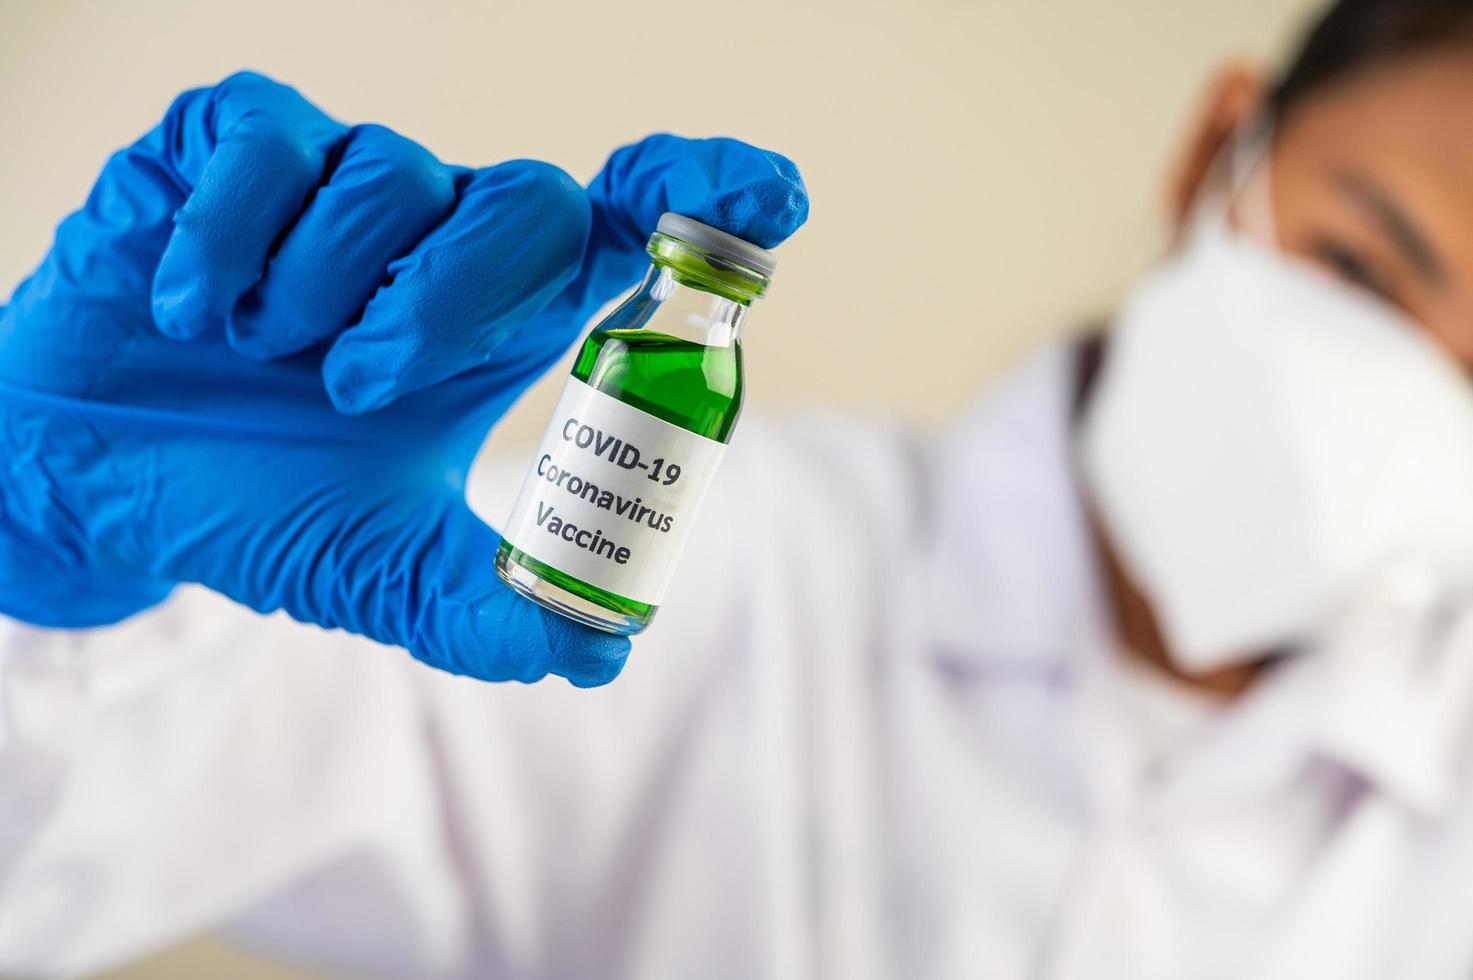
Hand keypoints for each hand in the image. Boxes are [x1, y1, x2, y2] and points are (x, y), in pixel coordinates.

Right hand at [0, 71, 807, 685]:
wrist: (99, 484)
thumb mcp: (381, 573)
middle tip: (363, 392)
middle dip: (450, 304)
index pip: (626, 231)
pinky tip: (193, 311)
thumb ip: (484, 608)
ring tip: (263, 356)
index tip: (769, 195)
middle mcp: (440, 237)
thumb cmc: (257, 506)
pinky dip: (228, 245)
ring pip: (389, 175)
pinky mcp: (234, 144)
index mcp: (497, 324)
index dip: (703, 199)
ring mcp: (340, 182)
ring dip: (325, 292)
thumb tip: (602, 647)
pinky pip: (269, 148)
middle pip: (529, 202)